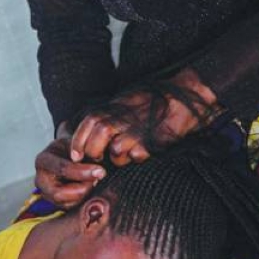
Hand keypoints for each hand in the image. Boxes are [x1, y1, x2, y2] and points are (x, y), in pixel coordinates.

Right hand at [34, 127, 106, 209]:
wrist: (72, 153)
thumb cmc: (75, 146)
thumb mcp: (78, 142)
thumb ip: (85, 149)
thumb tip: (97, 158)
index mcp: (43, 160)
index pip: (62, 169)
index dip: (83, 172)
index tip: (101, 171)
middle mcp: (40, 179)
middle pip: (58, 194)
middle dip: (82, 189)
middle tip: (98, 180)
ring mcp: (46, 193)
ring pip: (64, 203)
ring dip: (83, 195)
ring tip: (96, 183)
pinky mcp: (55, 203)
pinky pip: (69, 208)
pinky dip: (83, 201)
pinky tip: (92, 190)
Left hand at [70, 68, 217, 165]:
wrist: (181, 100)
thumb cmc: (151, 103)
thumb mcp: (123, 102)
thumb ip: (105, 115)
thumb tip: (87, 131)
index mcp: (112, 108)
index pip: (87, 124)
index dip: (78, 142)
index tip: (76, 155)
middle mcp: (121, 119)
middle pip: (97, 143)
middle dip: (95, 154)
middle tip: (101, 158)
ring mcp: (136, 131)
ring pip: (115, 153)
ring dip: (119, 158)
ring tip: (127, 152)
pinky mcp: (151, 141)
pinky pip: (135, 157)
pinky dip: (137, 158)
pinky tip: (143, 151)